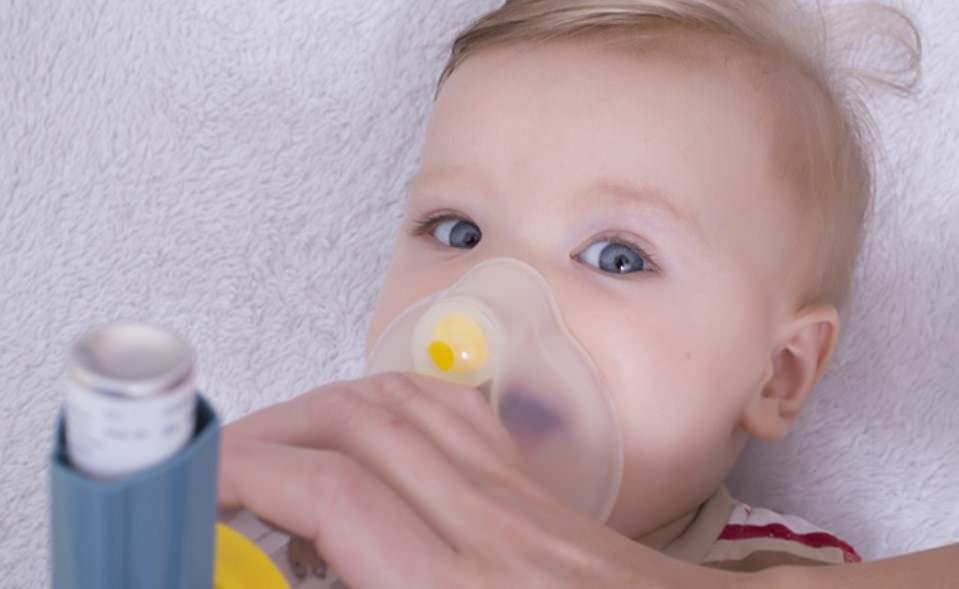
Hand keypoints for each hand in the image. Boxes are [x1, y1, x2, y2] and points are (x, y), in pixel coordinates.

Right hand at [217, 372, 721, 587]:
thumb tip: (287, 569)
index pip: (332, 493)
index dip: (248, 475)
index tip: (197, 486)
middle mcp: (487, 526)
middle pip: (356, 427)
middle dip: (268, 433)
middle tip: (216, 466)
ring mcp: (514, 496)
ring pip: (400, 405)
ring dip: (320, 409)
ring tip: (271, 444)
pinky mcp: (530, 487)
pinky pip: (452, 411)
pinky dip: (388, 400)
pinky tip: (358, 422)